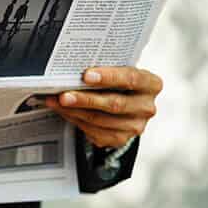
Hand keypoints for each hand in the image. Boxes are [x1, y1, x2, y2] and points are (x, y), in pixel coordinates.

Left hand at [45, 66, 162, 148]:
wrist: (123, 101)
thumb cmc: (117, 81)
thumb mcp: (117, 70)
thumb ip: (102, 69)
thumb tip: (71, 70)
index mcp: (151, 84)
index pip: (131, 78)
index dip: (109, 77)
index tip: (86, 75)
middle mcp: (146, 107)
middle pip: (115, 104)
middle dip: (86, 99)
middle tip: (64, 95)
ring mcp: (135, 126)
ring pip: (101, 120)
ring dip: (75, 111)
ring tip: (56, 102)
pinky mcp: (121, 139)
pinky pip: (95, 132)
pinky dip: (76, 120)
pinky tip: (64, 111)